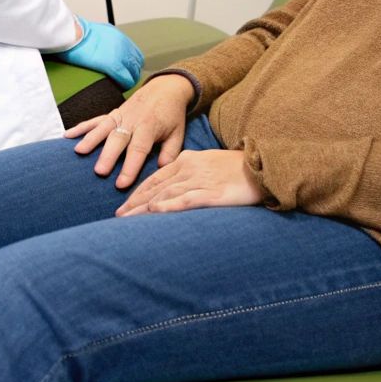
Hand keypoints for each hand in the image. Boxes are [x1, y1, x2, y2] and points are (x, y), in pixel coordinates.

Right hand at [50, 18, 143, 89]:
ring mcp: (120, 55)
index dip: (131, 65)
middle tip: (125, 80)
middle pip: (137, 64)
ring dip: (129, 80)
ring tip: (121, 85)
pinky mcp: (113, 65)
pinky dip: (125, 85)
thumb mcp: (96, 32)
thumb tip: (102, 48)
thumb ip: (105, 40)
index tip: (126, 71)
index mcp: (119, 37)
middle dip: (132, 73)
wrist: (71, 32)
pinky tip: (120, 88)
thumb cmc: (76, 33)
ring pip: (134, 72)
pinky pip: (126, 79)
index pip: (134, 54)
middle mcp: (123, 44)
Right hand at [64, 72, 192, 187]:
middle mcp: (132, 120)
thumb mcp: (178, 133)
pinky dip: (81, 127)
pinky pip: (95, 120)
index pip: (139, 149)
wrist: (166, 88)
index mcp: (149, 127)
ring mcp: (120, 115)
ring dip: (90, 139)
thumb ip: (170, 152)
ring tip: (78, 152)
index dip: (130, 167)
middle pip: (118, 139)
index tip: (121, 184)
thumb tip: (162, 170)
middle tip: (99, 171)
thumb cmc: (172, 116)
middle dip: (107, 155)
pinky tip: (67, 136)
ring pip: (103, 127)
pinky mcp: (112, 113)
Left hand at [115, 149, 262, 216]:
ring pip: (165, 195)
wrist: (263, 164)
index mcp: (186, 160)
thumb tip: (172, 191)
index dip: (137, 193)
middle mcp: (189, 168)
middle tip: (118, 216)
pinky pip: (186, 200)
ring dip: (144, 209)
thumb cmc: (237, 168)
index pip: (155, 178)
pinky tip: (155, 213)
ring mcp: (200, 180)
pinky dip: (168, 206)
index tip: (124, 205)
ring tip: (128, 221)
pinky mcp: (213, 193)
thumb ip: (189, 175)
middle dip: (134, 203)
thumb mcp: (208, 165)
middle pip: (155, 187)